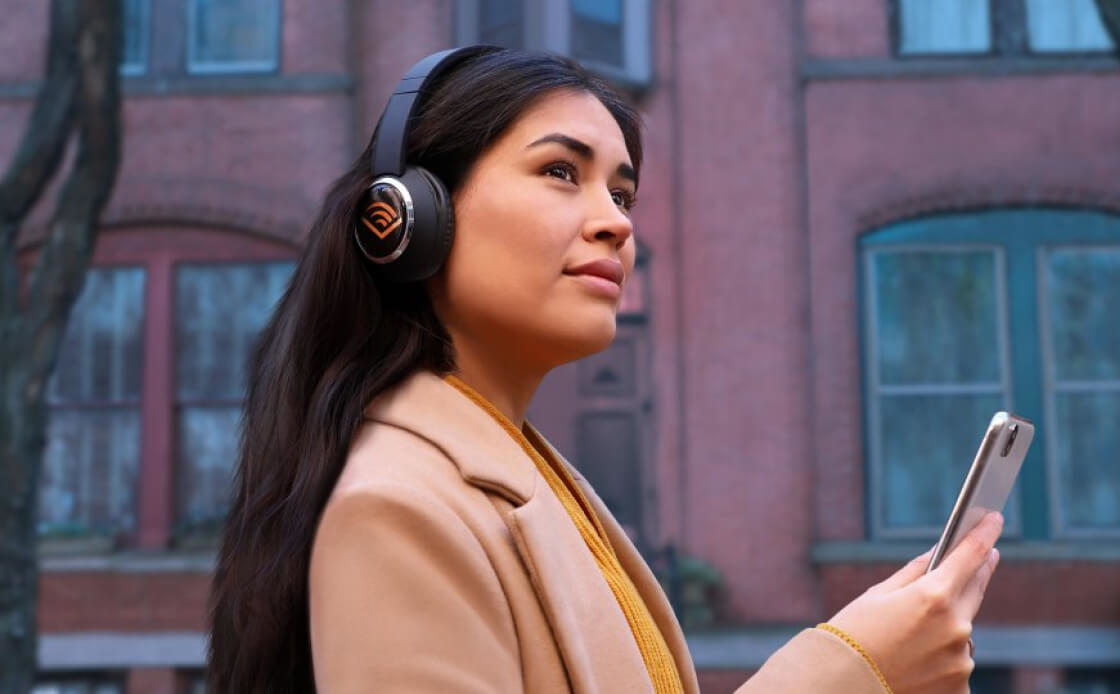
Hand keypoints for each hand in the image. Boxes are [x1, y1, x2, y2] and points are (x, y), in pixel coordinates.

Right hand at [825, 512, 1003, 693]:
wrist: (842, 685)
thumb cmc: (853, 635)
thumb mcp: (878, 595)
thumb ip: (916, 573)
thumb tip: (940, 554)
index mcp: (934, 595)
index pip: (971, 554)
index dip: (984, 532)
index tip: (994, 518)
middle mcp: (956, 626)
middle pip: (975, 588)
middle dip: (977, 571)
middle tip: (986, 554)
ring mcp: (961, 659)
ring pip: (962, 630)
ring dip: (949, 624)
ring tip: (915, 634)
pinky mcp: (960, 686)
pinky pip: (956, 661)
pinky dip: (942, 658)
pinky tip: (917, 663)